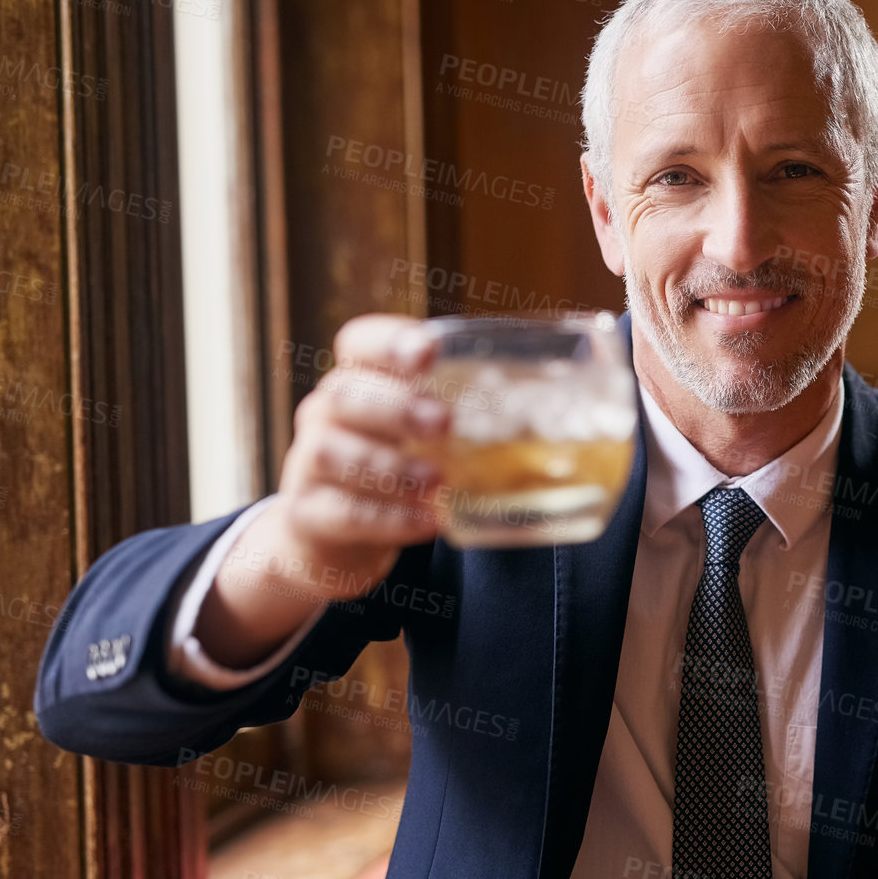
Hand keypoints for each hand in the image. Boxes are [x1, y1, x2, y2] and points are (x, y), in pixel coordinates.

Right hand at [264, 313, 450, 602]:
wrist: (328, 536)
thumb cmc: (396, 468)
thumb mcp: (425, 435)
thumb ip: (472, 415)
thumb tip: (568, 398)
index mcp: (361, 380)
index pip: (360, 342)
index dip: (390, 342)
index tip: (428, 353)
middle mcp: (327, 413)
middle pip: (345, 394)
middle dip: (396, 406)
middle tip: (444, 423)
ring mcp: (309, 464)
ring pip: (333, 454)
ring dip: (389, 467)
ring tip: (437, 481)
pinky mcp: (309, 515)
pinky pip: (340, 512)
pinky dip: (386, 517)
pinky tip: (425, 520)